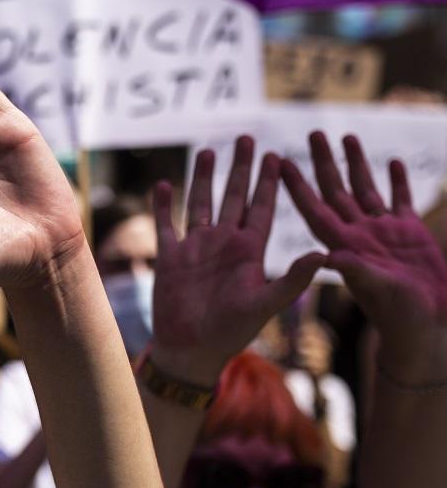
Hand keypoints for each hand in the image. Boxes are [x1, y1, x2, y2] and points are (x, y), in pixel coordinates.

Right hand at [150, 137, 324, 384]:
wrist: (191, 350)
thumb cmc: (232, 332)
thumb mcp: (266, 305)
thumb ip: (293, 279)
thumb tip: (324, 255)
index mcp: (250, 251)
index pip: (262, 208)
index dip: (269, 182)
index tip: (277, 155)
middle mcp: (224, 243)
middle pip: (233, 197)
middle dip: (240, 168)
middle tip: (247, 137)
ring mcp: (196, 248)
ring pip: (201, 203)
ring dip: (204, 178)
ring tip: (209, 150)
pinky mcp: (170, 257)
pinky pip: (166, 224)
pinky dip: (163, 205)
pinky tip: (164, 184)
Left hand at [283, 132, 446, 378]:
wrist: (426, 326)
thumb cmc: (399, 315)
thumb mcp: (376, 291)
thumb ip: (356, 271)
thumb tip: (328, 256)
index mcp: (344, 245)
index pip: (314, 209)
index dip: (298, 186)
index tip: (281, 162)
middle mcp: (359, 234)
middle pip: (336, 190)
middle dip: (324, 163)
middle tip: (312, 133)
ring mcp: (383, 231)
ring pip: (365, 188)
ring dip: (356, 163)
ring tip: (346, 136)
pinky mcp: (410, 232)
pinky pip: (400, 199)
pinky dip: (396, 180)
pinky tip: (390, 160)